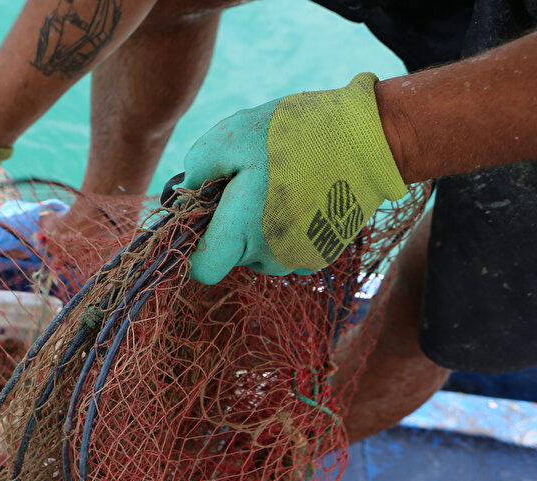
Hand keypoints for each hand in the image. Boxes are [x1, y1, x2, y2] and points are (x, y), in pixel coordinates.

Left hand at [181, 73, 407, 284]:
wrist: (370, 139)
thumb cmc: (294, 136)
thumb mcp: (229, 139)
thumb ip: (196, 171)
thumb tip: (186, 194)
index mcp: (241, 234)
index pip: (201, 269)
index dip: (195, 245)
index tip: (205, 215)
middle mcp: (269, 257)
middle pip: (230, 254)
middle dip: (229, 224)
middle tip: (247, 183)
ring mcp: (298, 260)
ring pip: (258, 252)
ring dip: (257, 226)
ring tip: (278, 184)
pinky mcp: (321, 255)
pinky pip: (285, 249)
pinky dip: (284, 228)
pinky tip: (300, 194)